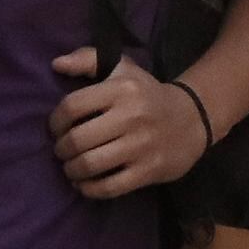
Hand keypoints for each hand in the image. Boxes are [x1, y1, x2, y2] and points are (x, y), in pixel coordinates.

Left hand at [49, 50, 207, 197]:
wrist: (192, 119)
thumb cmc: (147, 93)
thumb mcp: (122, 68)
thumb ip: (88, 59)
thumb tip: (57, 64)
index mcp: (122, 89)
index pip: (72, 106)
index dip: (55, 121)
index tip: (56, 129)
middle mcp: (131, 116)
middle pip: (78, 139)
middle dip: (61, 149)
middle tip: (62, 151)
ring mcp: (141, 146)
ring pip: (90, 165)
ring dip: (72, 170)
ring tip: (71, 168)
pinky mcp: (149, 170)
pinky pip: (110, 187)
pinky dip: (90, 189)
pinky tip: (85, 184)